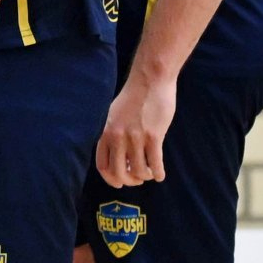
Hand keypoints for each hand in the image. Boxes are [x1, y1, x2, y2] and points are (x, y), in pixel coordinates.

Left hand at [96, 73, 175, 187]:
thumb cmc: (134, 97)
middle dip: (129, 181)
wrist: (150, 80)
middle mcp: (118, 137)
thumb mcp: (114, 115)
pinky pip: (155, 163)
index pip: (102, 165)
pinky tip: (160, 175)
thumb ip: (113, 134)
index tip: (119, 182)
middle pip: (119, 172)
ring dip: (145, 176)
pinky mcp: (154, 136)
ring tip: (150, 174)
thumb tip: (119, 156)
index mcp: (106, 132)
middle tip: (137, 180)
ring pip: (139, 170)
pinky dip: (158, 173)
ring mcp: (135, 137)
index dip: (111, 178)